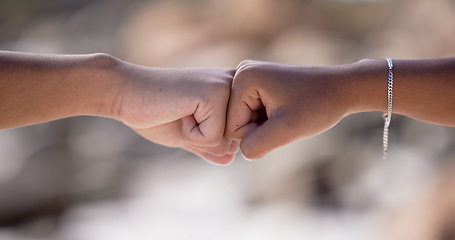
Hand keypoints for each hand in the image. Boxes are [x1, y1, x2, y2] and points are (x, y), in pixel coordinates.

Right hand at [113, 64, 238, 164]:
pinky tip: (178, 112)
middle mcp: (236, 84)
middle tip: (183, 115)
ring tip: (181, 112)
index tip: (187, 118)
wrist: (125, 94)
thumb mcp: (187, 133)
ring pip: (228, 141)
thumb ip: (209, 145)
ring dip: (197, 137)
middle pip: (237, 141)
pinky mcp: (214, 93)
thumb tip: (230, 159)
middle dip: (205, 140)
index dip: (208, 140)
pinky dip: (190, 134)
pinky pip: (213, 138)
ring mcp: (227, 86)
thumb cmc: (155, 113)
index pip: (239, 138)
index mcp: (233, 91)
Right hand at [225, 60, 352, 158]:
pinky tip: (285, 112)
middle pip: (235, 122)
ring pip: (243, 121)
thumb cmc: (318, 106)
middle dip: (259, 129)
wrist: (342, 88)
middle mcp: (241, 73)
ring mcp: (249, 77)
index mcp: (243, 78)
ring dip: (264, 126)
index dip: (256, 134)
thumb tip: (241, 151)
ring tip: (287, 114)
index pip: (231, 126)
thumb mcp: (286, 130)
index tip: (282, 120)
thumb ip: (256, 145)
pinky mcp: (257, 84)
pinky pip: (252, 114)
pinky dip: (268, 120)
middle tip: (285, 118)